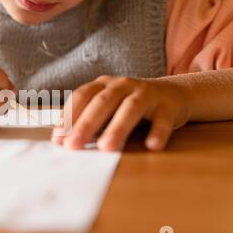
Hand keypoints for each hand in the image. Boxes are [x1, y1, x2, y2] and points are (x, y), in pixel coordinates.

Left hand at [52, 75, 190, 150]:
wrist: (174, 94)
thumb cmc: (130, 106)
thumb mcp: (108, 109)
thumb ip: (88, 122)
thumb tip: (61, 141)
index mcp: (104, 85)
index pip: (82, 97)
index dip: (68, 116)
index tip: (58, 139)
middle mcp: (123, 85)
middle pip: (103, 102)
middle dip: (86, 124)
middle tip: (73, 146)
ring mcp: (147, 93)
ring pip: (131, 107)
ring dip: (118, 127)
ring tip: (106, 147)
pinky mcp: (168, 106)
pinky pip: (163, 119)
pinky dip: (158, 132)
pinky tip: (152, 146)